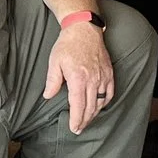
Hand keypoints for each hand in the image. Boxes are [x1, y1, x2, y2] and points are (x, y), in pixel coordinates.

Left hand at [43, 16, 116, 134]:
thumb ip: (52, 81)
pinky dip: (105, 102)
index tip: (74, 128)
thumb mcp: (54, 62)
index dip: (76, 119)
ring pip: (100, 102)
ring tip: (87, 120)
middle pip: (90, 107)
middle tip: (79, 129)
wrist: (84, 29)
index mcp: (78, 78)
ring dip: (94, 113)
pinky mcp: (109, 72)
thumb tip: (48, 96)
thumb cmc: (67, 44)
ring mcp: (103, 76)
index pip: (78, 105)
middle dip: (84, 120)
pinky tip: (99, 106)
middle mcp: (93, 80)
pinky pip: (109, 92)